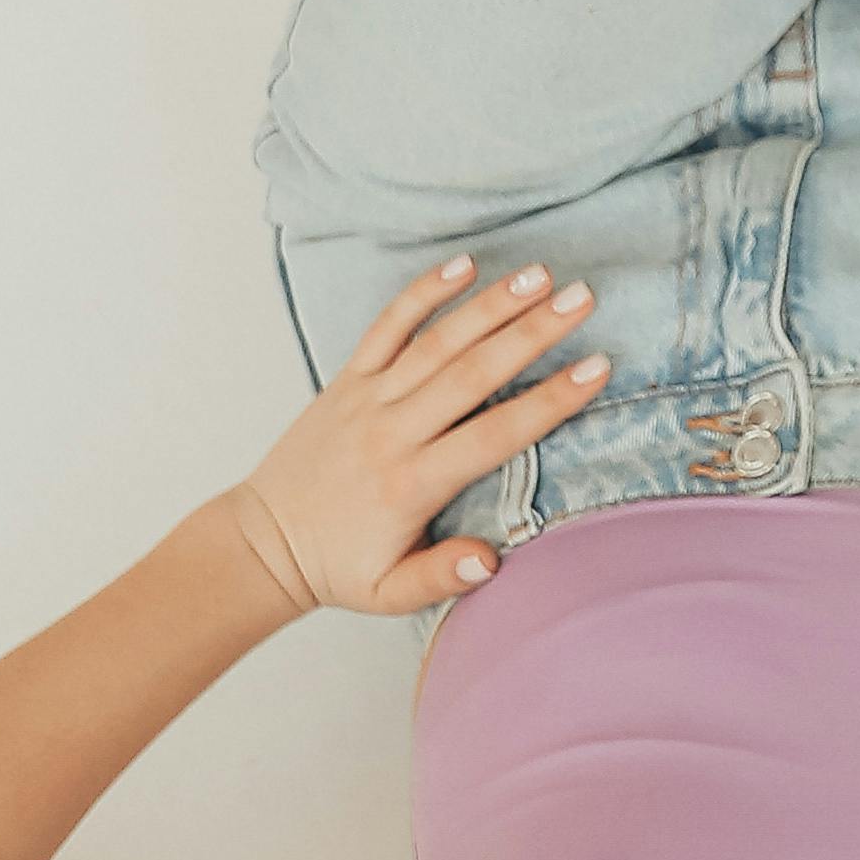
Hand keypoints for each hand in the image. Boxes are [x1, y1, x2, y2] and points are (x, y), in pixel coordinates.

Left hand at [220, 258, 609, 624]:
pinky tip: (464, 264)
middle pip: (473, 373)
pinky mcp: (347, 380)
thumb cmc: (339, 569)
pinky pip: (387, 327)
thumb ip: (442, 577)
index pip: (494, 434)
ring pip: (437, 342)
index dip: (549, 401)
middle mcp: (393, 432)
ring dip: (490, 304)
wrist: (264, 543)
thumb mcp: (389, 595)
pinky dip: (423, 293)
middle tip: (582, 298)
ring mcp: (368, 399)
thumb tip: (493, 559)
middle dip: (532, 333)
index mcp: (412, 484)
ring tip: (540, 275)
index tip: (595, 370)